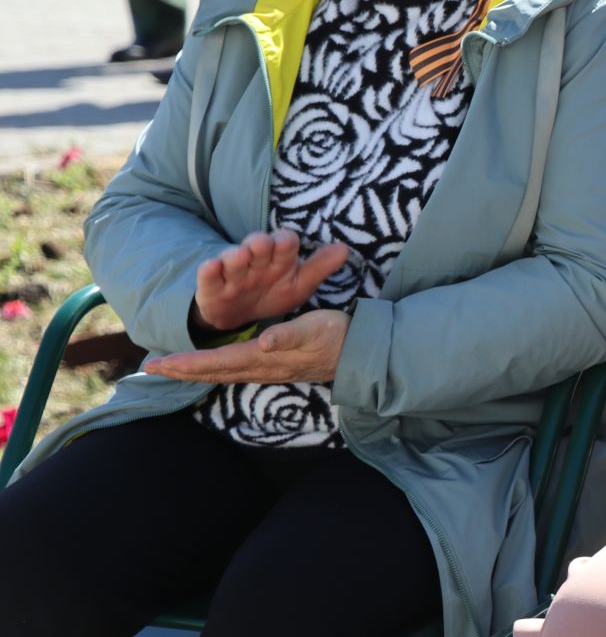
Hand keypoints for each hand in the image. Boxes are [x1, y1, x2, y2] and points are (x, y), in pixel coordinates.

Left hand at [145, 308, 348, 383]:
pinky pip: (233, 370)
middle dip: (181, 370)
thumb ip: (289, 336)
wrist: (359, 353)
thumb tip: (263, 342)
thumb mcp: (314, 329)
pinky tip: (209, 367)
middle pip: (212, 372)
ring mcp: (266, 370)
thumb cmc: (336, 335)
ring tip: (170, 369)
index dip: (188, 363)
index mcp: (264, 358)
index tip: (161, 363)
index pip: (217, 362)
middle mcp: (260, 368)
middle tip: (149, 368)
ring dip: (193, 371)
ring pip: (221, 373)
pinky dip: (213, 368)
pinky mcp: (273, 367)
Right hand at [191, 229, 350, 333]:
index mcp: (279, 257)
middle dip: (259, 244)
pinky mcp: (211, 286)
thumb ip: (320, 267)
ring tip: (239, 256)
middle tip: (261, 245)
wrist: (242, 316)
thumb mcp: (299, 284)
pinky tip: (211, 267)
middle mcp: (256, 260)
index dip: (285, 241)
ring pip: (233, 258)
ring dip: (235, 256)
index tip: (287, 242)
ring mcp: (232, 272)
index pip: (284, 242)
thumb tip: (345, 249)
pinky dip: (208, 271)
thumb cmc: (273, 293)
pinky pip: (208, 276)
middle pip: (257, 245)